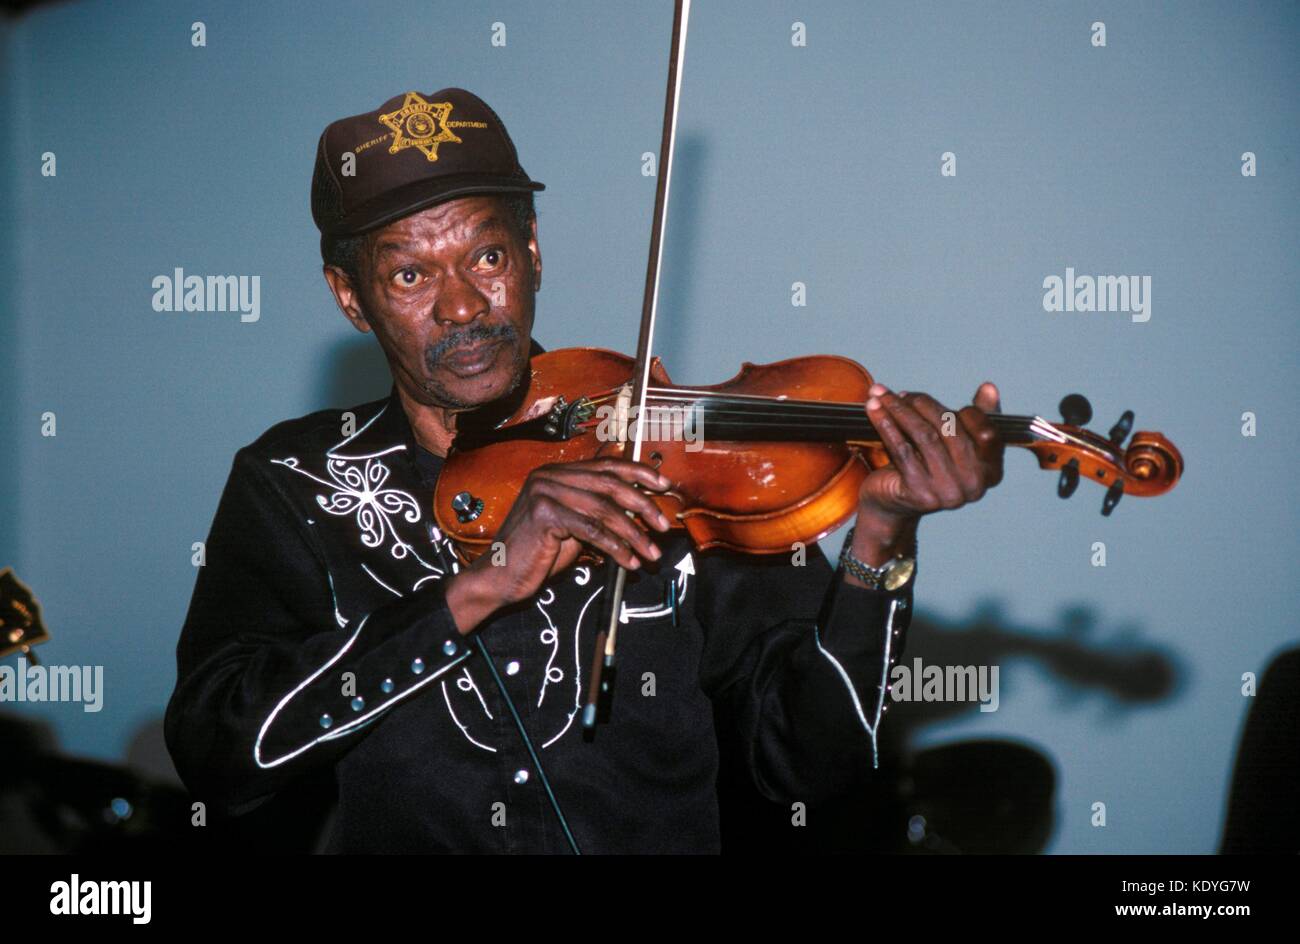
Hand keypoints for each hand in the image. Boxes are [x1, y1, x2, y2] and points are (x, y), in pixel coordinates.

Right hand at [445, 458, 672, 632]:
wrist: (499, 577)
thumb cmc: (536, 555)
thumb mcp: (573, 527)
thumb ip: (599, 513)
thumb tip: (639, 509)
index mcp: (556, 473)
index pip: (605, 465)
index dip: (638, 473)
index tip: (663, 485)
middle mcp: (550, 476)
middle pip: (610, 484)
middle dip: (643, 505)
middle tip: (663, 524)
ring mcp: (545, 492)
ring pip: (605, 509)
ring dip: (634, 533)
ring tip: (650, 552)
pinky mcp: (544, 514)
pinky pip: (591, 529)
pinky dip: (615, 547)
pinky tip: (628, 560)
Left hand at [850, 382, 1004, 567]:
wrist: (892, 503)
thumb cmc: (927, 466)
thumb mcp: (951, 441)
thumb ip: (975, 417)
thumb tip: (989, 387)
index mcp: (991, 473)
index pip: (986, 431)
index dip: (964, 411)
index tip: (939, 399)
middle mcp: (974, 486)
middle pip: (951, 430)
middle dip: (923, 404)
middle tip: (901, 393)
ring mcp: (948, 492)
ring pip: (924, 436)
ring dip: (900, 410)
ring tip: (882, 394)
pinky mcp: (919, 493)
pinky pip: (902, 449)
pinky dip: (886, 425)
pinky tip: (874, 409)